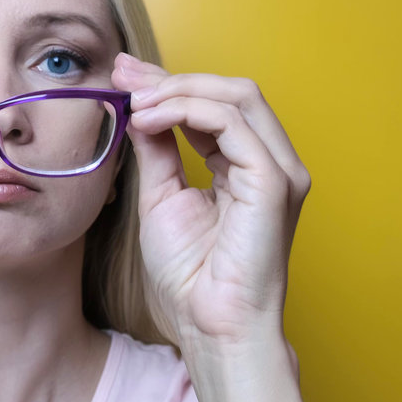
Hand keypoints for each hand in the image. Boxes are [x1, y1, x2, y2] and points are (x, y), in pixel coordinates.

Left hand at [111, 52, 310, 348]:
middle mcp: (270, 162)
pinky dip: (188, 111)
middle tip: (124, 78)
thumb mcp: (161, 196)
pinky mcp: (273, 182)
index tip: (123, 76)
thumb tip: (141, 106)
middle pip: (230, 90)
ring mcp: (277, 171)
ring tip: (137, 104)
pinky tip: (152, 121)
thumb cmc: (191, 277)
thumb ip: (157, 149)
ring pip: (237, 96)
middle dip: (172, 78)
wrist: (208, 325)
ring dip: (179, 90)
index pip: (214, 105)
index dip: (168, 84)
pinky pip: (234, 123)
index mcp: (246, 166)